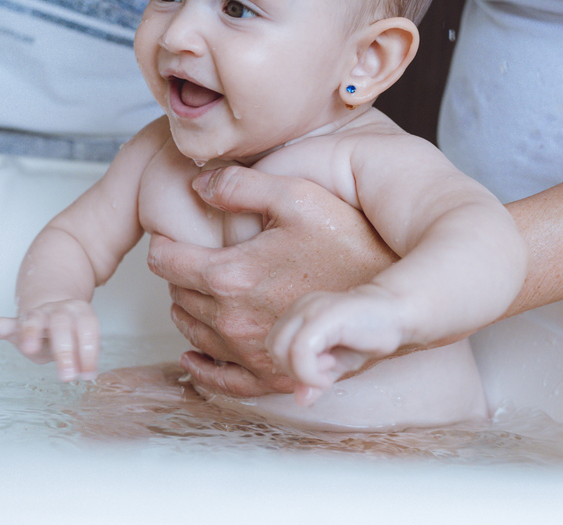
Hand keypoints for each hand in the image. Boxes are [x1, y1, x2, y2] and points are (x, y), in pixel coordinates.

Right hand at [0, 299, 100, 381]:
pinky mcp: (15, 324)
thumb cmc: (70, 333)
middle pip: (61, 325)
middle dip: (65, 351)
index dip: (88, 353)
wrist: (55, 310)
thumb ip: (82, 356)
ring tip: (28, 349)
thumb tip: (83, 374)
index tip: (88, 375)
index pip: (86, 329)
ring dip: (31, 335)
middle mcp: (57, 309)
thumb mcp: (81, 343)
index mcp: (78, 312)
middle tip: (67, 377)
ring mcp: (35, 315)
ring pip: (32, 321)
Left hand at [145, 166, 395, 396]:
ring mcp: (252, 355)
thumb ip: (240, 185)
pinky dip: (202, 368)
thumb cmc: (351, 240)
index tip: (170, 236)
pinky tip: (195, 357)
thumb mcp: (297, 196)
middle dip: (179, 275)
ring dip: (189, 311)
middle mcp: (234, 321)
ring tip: (199, 292)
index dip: (164, 244)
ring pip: (193, 334)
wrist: (399, 291)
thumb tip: (196, 182)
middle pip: (178, 296)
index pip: (166, 262)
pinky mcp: (273, 378)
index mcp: (231, 276)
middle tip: (191, 259)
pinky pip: (222, 381)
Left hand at [266, 285, 405, 405]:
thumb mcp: (338, 362)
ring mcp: (310, 309)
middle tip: (325, 373)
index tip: (319, 374)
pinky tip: (332, 368)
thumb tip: (301, 401)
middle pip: (274, 347)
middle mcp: (300, 308)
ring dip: (303, 370)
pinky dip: (310, 370)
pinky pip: (300, 349)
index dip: (291, 367)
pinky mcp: (324, 316)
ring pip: (283, 348)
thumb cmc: (368, 334)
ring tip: (331, 367)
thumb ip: (316, 378)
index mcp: (298, 315)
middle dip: (295, 370)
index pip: (276, 346)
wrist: (397, 313)